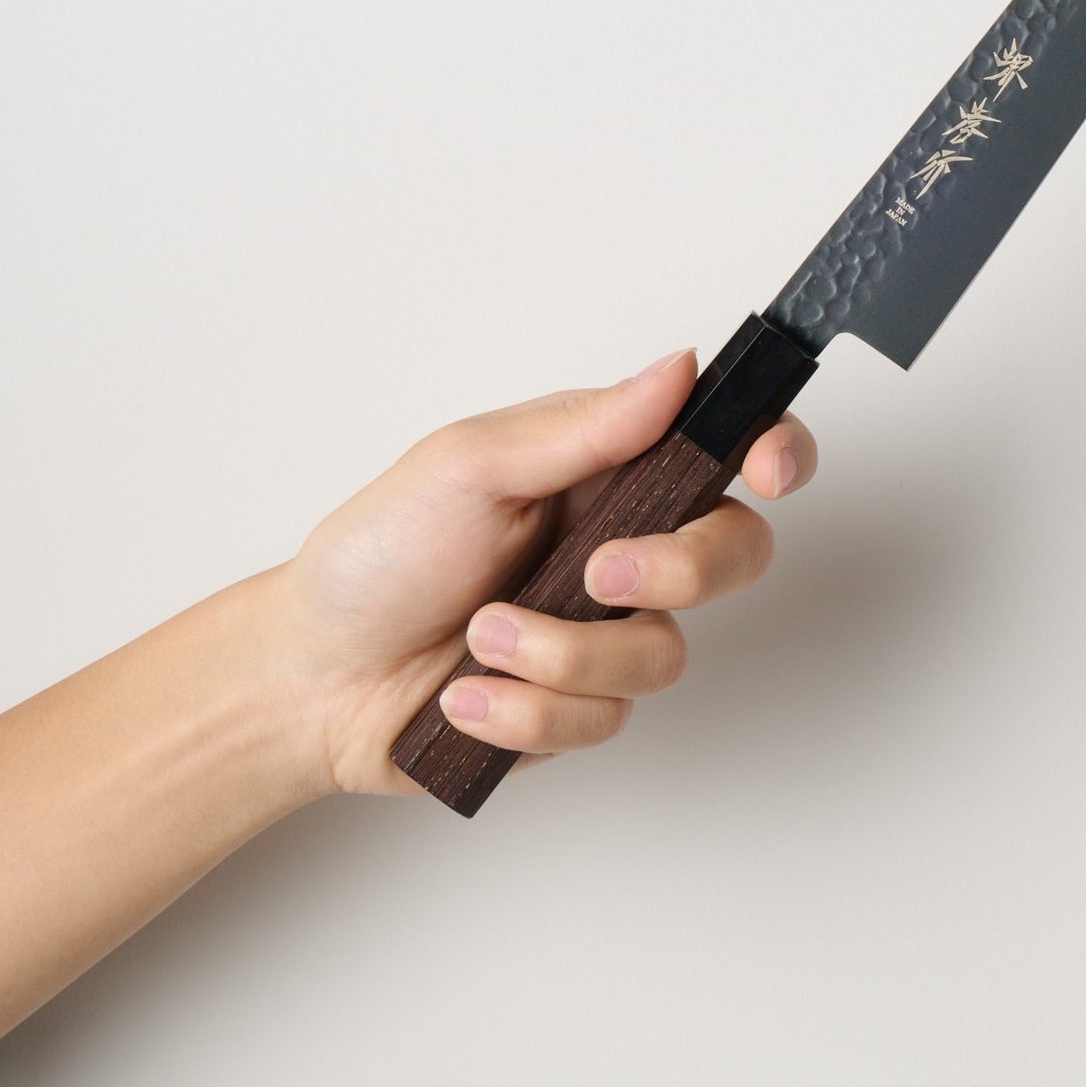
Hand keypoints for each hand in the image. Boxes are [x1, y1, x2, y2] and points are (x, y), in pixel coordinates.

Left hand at [276, 350, 816, 796]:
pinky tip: (465, 696)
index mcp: (607, 468)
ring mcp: (607, 628)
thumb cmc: (378, 554)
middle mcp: (624, 543)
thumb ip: (583, 427)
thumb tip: (678, 368)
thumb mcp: (468, 466)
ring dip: (563, 652)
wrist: (310, 677)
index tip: (768, 471)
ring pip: (665, 653)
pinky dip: (526, 711)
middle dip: (681, 569)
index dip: (775, 451)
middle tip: (598, 571)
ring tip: (480, 640)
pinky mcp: (581, 705)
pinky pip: (604, 718)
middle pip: (735, 552)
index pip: (725, 446)